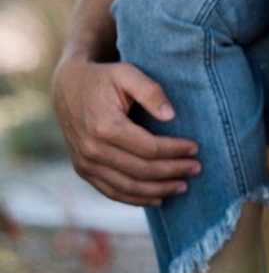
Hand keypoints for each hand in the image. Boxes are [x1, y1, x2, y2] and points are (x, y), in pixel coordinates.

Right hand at [51, 55, 199, 206]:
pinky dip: (136, 198)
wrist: (68, 88)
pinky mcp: (83, 170)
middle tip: (196, 168)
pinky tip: (158, 197)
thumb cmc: (103, 78)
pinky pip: (112, 192)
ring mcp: (86, 164)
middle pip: (141, 171)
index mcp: (105, 126)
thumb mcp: (127, 73)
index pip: (149, 148)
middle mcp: (93, 150)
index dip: (175, 151)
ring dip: (158, 190)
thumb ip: (151, 91)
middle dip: (172, 172)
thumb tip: (171, 116)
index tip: (195, 148)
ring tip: (183, 186)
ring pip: (128, 187)